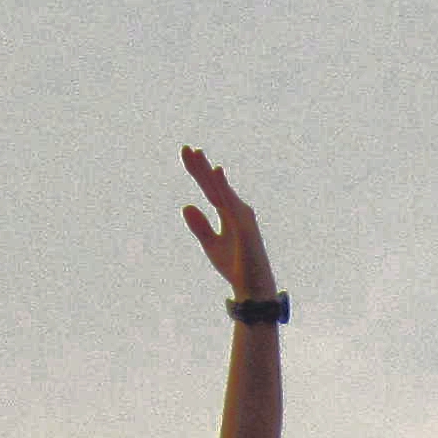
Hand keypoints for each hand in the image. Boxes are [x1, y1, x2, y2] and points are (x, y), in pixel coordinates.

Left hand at [179, 147, 274, 305]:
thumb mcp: (211, 245)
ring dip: (209, 172)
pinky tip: (216, 172)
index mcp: (228, 213)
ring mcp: (242, 217)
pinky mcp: (244, 225)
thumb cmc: (234, 267)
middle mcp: (237, 210)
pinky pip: (231, 203)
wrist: (251, 288)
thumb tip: (186, 205)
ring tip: (197, 155)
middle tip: (186, 149)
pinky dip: (223, 187)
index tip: (186, 154)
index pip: (210, 188)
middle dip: (200, 167)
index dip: (198, 171)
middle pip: (215, 184)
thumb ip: (200, 226)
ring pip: (221, 190)